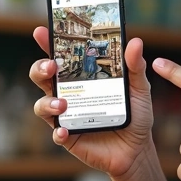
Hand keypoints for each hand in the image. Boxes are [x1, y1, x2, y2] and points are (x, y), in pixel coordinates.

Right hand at [28, 26, 155, 179]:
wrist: (138, 149)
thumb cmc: (135, 114)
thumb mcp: (139, 88)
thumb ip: (135, 67)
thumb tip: (136, 42)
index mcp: (82, 76)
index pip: (61, 56)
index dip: (47, 43)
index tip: (41, 31)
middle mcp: (69, 93)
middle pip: (42, 77)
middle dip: (40, 68)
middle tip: (51, 66)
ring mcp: (66, 116)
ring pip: (42, 105)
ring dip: (47, 102)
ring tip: (62, 103)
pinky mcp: (69, 137)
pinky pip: (56, 134)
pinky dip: (58, 132)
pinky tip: (64, 131)